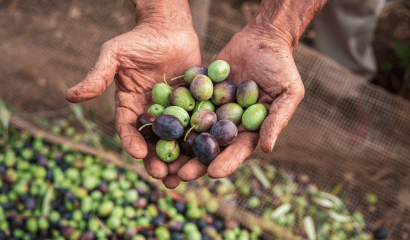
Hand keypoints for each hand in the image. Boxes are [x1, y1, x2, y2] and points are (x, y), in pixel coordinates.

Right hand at [65, 0, 200, 188]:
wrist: (169, 27)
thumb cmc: (138, 39)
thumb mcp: (114, 55)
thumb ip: (97, 76)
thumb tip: (69, 96)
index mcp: (130, 106)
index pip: (128, 129)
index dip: (131, 142)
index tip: (138, 154)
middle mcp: (151, 113)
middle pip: (153, 142)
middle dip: (157, 159)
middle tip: (164, 176)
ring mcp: (174, 111)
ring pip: (176, 139)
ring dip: (180, 158)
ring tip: (185, 175)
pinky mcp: (193, 106)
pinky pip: (197, 124)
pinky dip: (201, 139)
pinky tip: (207, 152)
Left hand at [177, 29, 304, 180]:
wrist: (262, 39)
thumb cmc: (281, 66)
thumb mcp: (288, 92)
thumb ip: (278, 119)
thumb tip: (267, 148)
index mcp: (250, 128)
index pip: (238, 149)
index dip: (227, 162)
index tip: (213, 173)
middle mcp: (229, 122)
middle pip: (212, 145)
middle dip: (197, 161)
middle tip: (181, 175)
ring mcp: (213, 108)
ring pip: (195, 130)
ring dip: (181, 144)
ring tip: (165, 156)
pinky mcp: (201, 92)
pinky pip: (186, 103)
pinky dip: (173, 114)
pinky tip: (158, 123)